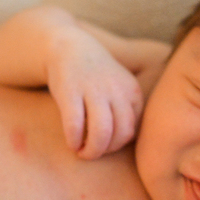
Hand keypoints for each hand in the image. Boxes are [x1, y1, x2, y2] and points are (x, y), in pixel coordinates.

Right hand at [46, 32, 144, 158]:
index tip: (104, 144)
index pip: (132, 130)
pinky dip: (74, 140)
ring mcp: (93, 89)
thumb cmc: (95, 76)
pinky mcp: (70, 92)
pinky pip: (75, 125)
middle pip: (120, 134)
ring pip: (102, 133)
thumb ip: (126, 112)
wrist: (68, 48)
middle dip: (106, 151)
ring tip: (81, 152)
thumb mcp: (120, 88)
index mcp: (132, 92)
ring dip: (92, 151)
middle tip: (91, 152)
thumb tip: (122, 143)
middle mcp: (116, 90)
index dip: (117, 144)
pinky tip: (71, 143)